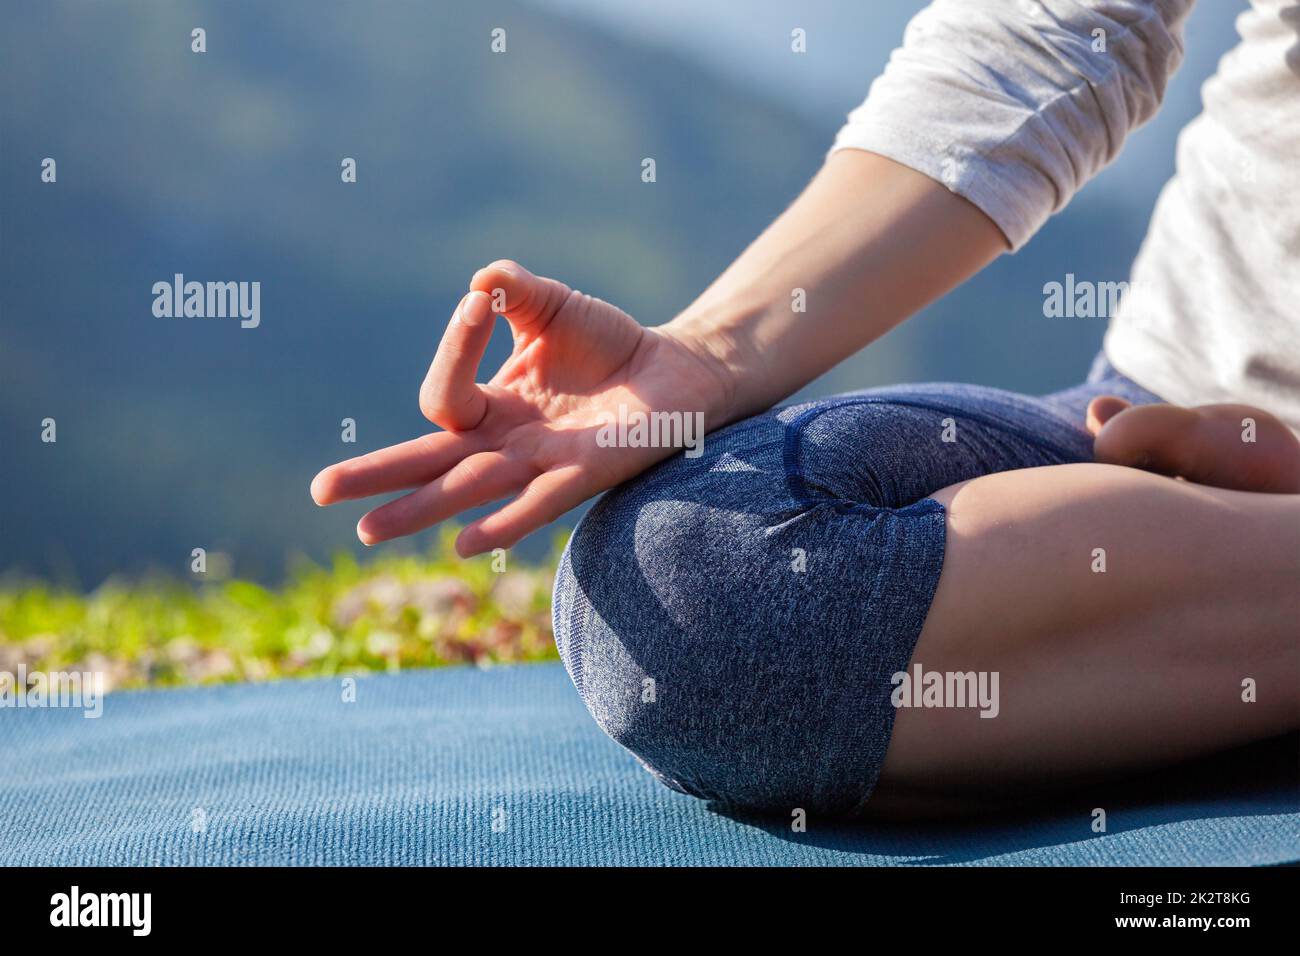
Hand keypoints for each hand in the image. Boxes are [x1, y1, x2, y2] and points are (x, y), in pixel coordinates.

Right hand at [311, 261, 733, 554]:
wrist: (674, 370)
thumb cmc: (609, 344)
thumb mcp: (553, 306)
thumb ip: (515, 291)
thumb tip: (482, 280)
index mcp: (492, 407)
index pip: (445, 395)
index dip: (454, 345)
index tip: (482, 301)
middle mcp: (506, 443)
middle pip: (428, 463)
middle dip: (375, 477)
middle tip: (320, 492)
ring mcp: (540, 463)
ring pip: (467, 490)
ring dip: (419, 510)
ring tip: (369, 531)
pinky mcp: (584, 475)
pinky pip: (536, 504)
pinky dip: (503, 523)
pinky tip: (466, 544)